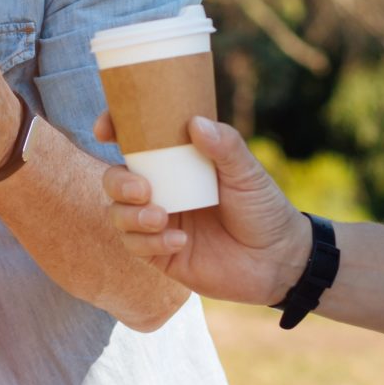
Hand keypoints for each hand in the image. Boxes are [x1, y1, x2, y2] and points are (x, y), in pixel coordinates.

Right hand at [96, 113, 309, 304]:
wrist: (278, 261)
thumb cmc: (264, 210)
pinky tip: (180, 242)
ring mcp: (159, 222)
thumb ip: (225, 146)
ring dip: (131, 216)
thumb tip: (195, 123)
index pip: (136, 142)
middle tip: (142, 190)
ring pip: (118, 214)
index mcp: (178, 164)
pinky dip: (151, 242)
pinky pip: (136, 246)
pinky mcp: (160, 253)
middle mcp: (163, 191)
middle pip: (116, 180)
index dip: (114, 130)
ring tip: (161, 219)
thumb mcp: (247, 173)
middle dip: (118, 183)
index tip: (105, 129)